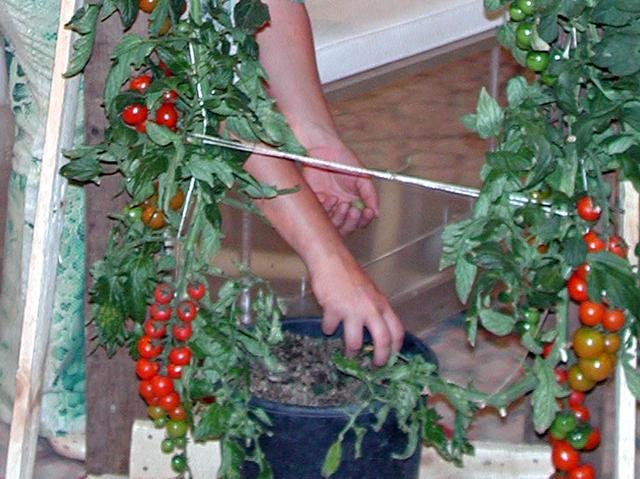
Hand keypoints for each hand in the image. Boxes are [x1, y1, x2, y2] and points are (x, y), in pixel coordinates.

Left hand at [303, 145, 377, 235]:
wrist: (323, 150)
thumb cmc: (344, 161)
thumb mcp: (362, 177)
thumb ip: (370, 195)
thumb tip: (376, 214)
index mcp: (354, 203)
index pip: (360, 221)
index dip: (364, 220)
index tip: (367, 212)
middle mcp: (341, 208)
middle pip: (346, 228)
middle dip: (351, 222)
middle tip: (353, 209)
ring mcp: (327, 207)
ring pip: (333, 224)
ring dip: (338, 216)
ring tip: (339, 201)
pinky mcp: (314, 203)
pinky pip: (319, 214)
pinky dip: (324, 207)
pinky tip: (326, 196)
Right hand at [309, 250, 403, 365]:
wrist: (331, 259)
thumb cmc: (350, 275)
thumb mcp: (370, 292)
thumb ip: (374, 310)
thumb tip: (375, 333)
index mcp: (382, 304)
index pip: (397, 331)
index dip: (396, 348)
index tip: (392, 358)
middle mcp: (371, 309)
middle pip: (382, 340)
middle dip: (379, 358)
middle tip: (375, 366)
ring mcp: (352, 310)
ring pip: (355, 342)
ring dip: (351, 351)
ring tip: (348, 354)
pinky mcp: (333, 310)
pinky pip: (330, 328)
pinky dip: (327, 329)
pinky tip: (327, 325)